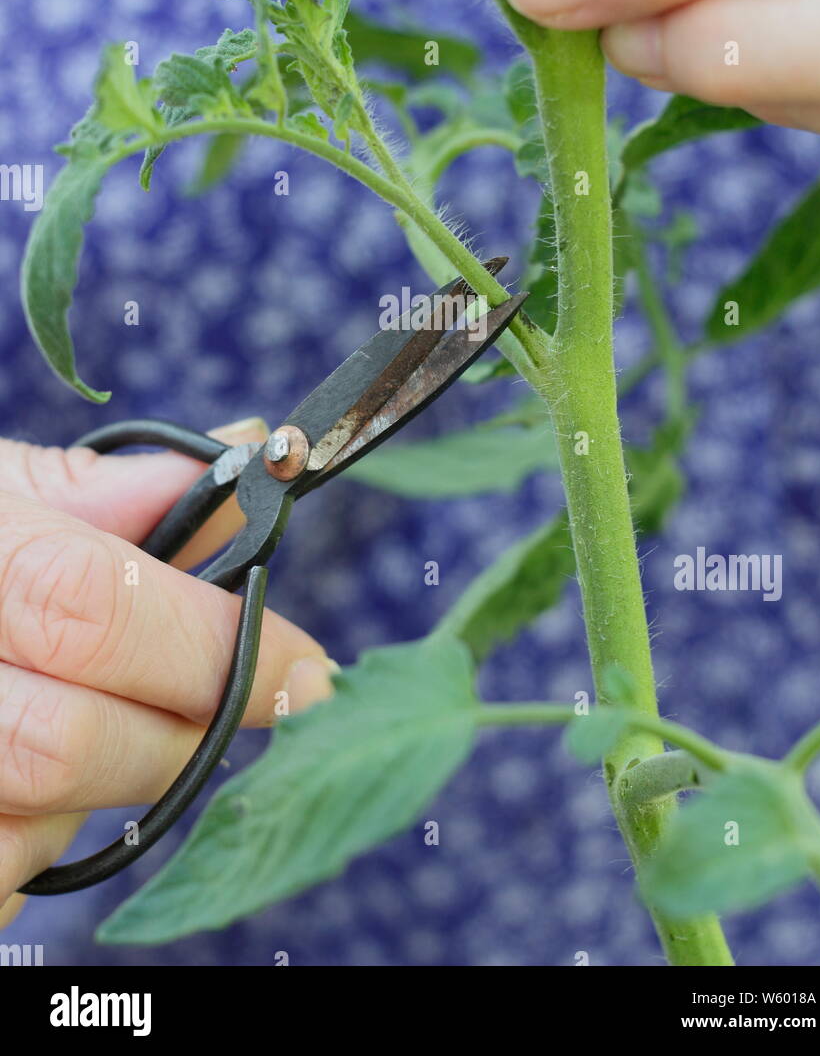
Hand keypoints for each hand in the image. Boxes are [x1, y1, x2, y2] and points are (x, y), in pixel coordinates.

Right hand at [0, 421, 333, 926]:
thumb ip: (99, 490)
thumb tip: (241, 452)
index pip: (94, 607)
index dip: (217, 645)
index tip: (306, 671)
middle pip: (73, 741)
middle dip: (179, 733)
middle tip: (222, 706)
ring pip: (37, 822)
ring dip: (106, 787)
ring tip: (101, 722)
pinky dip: (40, 843)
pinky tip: (36, 781)